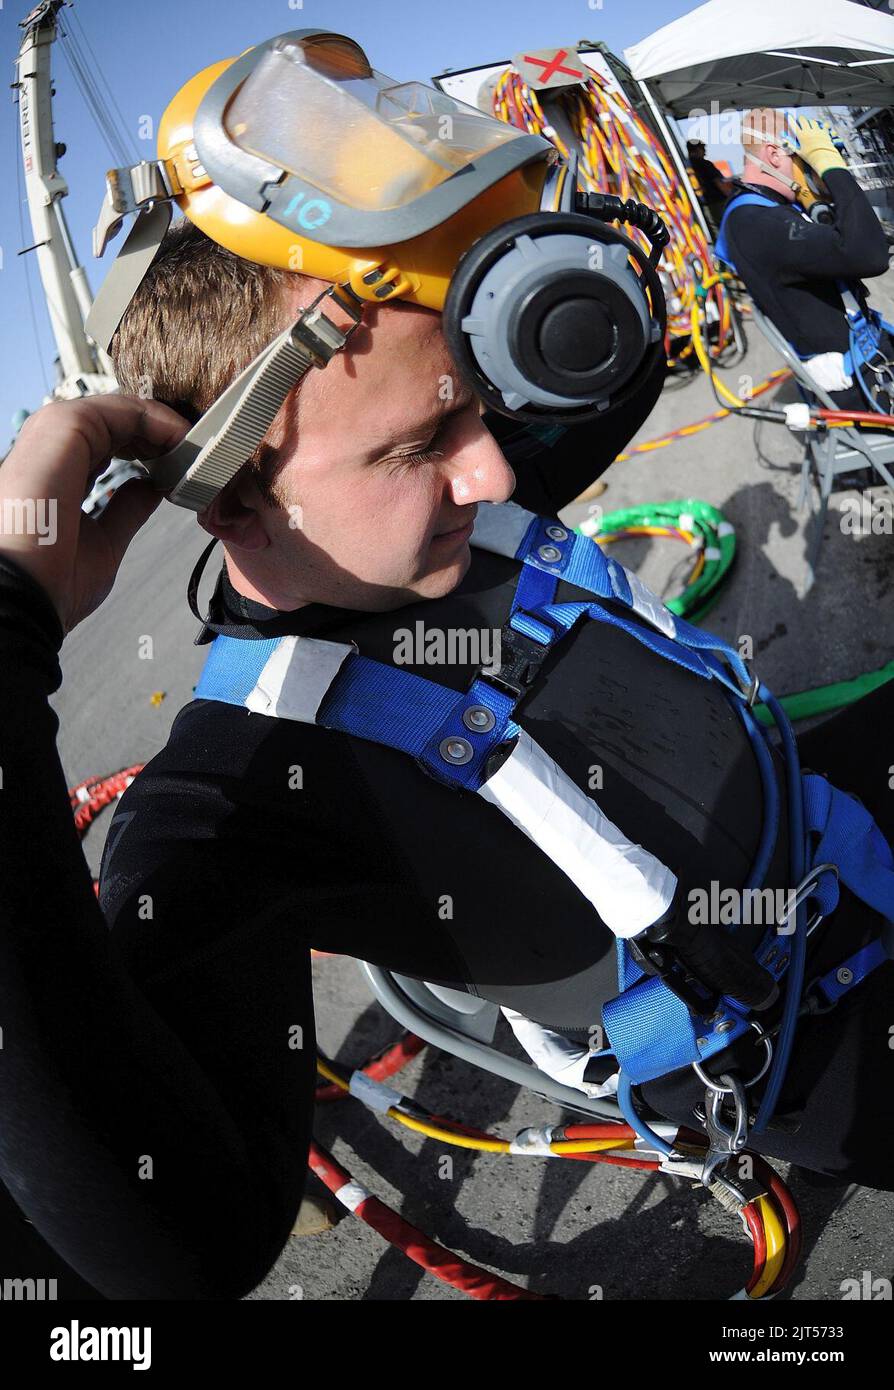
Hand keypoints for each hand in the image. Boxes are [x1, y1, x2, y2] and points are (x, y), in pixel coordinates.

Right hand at [0, 394, 188, 631]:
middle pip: (114, 423)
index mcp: (55, 475)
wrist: (26, 594)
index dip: (148, 449)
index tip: (183, 466)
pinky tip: (180, 437)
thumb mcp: (105, 541)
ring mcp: (53, 435)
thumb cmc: (55, 580)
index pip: (106, 445)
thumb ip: (126, 509)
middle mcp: (51, 450)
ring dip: (161, 423)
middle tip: (197, 450)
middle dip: (159, 432)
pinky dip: (155, 418)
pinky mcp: (61, 426)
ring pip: (117, 410)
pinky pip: (117, 408)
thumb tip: (150, 488)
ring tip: (194, 443)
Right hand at [788, 116, 845, 178]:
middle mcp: (809, 131)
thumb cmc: (810, 157)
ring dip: (810, 121)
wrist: (823, 157)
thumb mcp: (799, 152)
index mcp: (801, 136)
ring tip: (809, 123)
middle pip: (804, 120)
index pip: (794, 126)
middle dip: (801, 119)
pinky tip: (820, 127)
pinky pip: (822, 125)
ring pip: (813, 121)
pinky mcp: (824, 132)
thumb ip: (792, 145)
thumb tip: (785, 141)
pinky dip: (820, 125)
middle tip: (800, 119)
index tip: (789, 116)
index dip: (791, 120)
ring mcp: (817, 130)